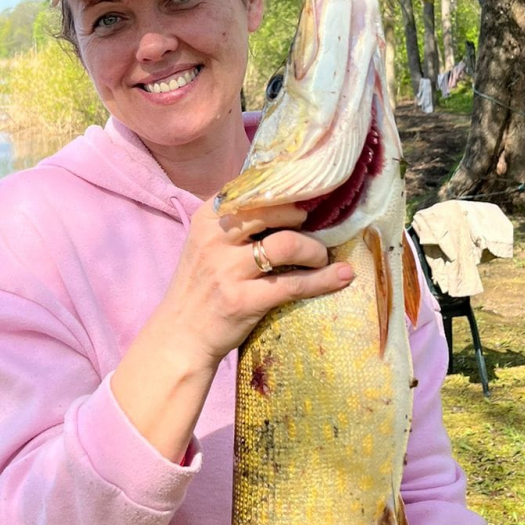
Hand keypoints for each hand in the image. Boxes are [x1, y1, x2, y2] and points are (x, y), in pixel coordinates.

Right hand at [151, 199, 354, 375]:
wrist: (181, 334)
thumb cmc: (200, 286)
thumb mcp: (206, 243)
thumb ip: (236, 221)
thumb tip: (287, 201)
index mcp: (206, 218)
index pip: (251, 190)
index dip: (284, 191)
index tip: (305, 195)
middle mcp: (214, 239)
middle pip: (272, 211)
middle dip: (300, 217)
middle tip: (313, 227)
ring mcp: (227, 271)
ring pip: (286, 245)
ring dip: (314, 249)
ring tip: (321, 257)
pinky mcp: (243, 301)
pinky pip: (294, 284)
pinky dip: (324, 280)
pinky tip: (342, 276)